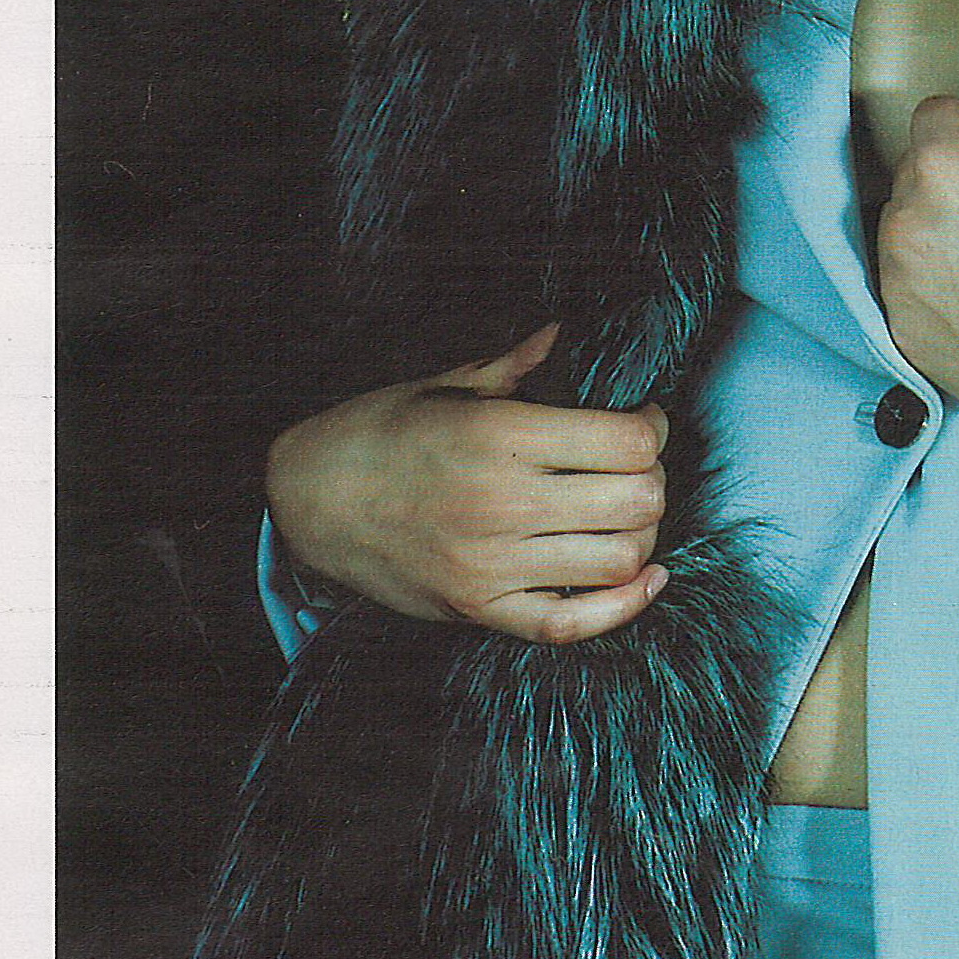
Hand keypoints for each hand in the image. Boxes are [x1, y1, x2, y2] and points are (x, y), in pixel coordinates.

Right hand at [265, 322, 672, 639]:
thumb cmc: (375, 435)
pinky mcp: (482, 608)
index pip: (627, 442)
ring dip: (641, 535)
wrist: (306, 504)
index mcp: (497, 436)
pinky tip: (644, 579)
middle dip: (652, 480)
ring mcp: (493, 564)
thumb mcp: (441, 386)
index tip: (640, 421)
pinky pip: (574, 623)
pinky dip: (623, 606)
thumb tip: (563, 336)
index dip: (650, 429)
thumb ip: (513, 367)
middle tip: (635, 468)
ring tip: (624, 513)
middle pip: (637, 501)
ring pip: (619, 560)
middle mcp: (501, 502)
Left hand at [875, 40, 958, 523]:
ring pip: (902, 232)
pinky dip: (930, 289)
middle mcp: (904, 222)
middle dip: (950, 185)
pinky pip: (901, 289)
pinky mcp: (898, 334)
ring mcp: (895, 283)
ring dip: (933, 236)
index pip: (933, 117)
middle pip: (913, 176)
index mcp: (945, 169)